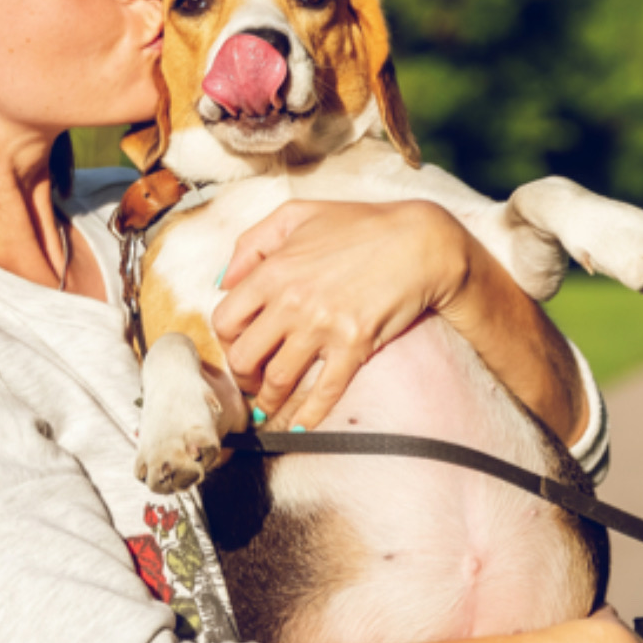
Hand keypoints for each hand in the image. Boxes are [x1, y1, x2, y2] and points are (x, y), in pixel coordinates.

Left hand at [211, 199, 466, 428]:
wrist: (419, 242)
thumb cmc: (360, 224)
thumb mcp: (296, 214)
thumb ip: (251, 243)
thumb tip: (223, 281)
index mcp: (272, 271)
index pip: (225, 321)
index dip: (227, 340)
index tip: (239, 346)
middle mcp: (291, 302)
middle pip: (244, 358)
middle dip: (243, 376)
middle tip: (251, 381)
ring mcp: (322, 327)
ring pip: (277, 382)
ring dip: (268, 401)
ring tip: (269, 407)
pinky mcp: (354, 347)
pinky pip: (323, 393)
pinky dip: (307, 417)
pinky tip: (298, 427)